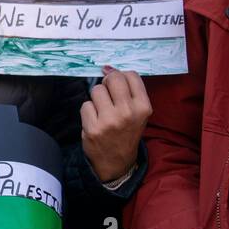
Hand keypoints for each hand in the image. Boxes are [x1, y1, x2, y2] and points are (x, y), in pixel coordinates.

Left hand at [81, 67, 151, 182]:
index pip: (131, 75)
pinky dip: (88, 111)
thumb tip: (107, 67)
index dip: (121, 77)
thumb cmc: (126, 131)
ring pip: (96, 90)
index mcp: (143, 107)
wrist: (116, 161)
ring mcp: (109, 121)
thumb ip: (127, 89)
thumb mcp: (137, 112)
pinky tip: (95, 121)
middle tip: (108, 96)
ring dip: (96, 98)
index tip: (118, 87)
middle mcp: (128, 112)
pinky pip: (85, 105)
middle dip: (107, 83)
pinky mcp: (92, 128)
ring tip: (102, 111)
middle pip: (112, 79)